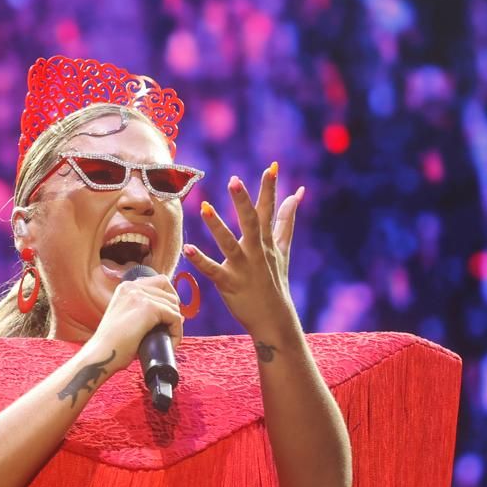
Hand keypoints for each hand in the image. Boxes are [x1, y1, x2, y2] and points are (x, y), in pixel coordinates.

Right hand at [84, 274, 184, 374]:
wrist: (101, 355)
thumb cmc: (113, 345)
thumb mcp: (129, 321)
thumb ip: (148, 314)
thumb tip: (180, 316)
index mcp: (125, 287)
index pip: (160, 282)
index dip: (169, 298)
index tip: (169, 317)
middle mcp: (132, 286)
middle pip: (169, 292)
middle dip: (174, 311)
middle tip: (171, 330)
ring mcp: (139, 295)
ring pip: (174, 306)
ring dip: (176, 325)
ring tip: (169, 340)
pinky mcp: (148, 307)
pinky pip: (175, 317)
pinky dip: (177, 332)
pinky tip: (170, 343)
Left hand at [184, 162, 303, 337]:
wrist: (275, 318)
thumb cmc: (276, 280)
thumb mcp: (282, 247)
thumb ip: (286, 219)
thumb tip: (298, 192)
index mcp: (266, 240)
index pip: (268, 210)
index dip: (270, 189)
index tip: (271, 167)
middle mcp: (256, 251)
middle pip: (250, 223)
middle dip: (243, 202)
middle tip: (235, 180)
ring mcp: (243, 268)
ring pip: (230, 244)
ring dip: (217, 226)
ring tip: (204, 207)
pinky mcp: (229, 284)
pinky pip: (213, 271)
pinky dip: (201, 260)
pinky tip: (189, 248)